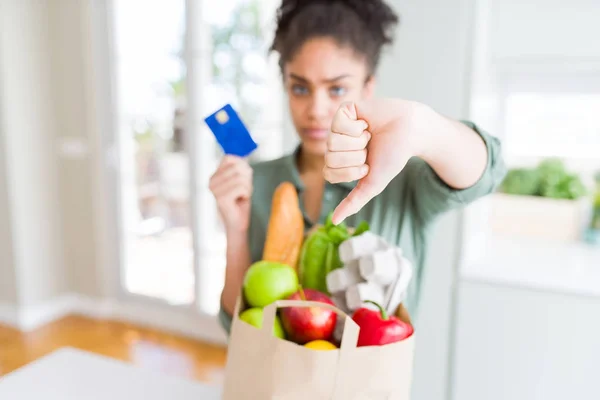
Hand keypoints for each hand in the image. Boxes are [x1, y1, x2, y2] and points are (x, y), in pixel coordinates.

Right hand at [209, 156, 252, 232]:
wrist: (239, 224)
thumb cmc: (241, 202)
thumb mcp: (241, 181)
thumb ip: (240, 167)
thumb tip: (243, 156)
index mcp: (214, 175)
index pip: (229, 158)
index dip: (242, 166)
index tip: (244, 179)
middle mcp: (211, 181)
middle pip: (237, 167)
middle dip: (247, 178)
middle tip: (244, 191)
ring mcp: (214, 190)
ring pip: (240, 177)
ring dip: (247, 187)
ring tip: (242, 196)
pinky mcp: (221, 198)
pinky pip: (241, 187)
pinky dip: (247, 194)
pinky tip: (241, 201)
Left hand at [324, 99, 433, 224]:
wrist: (411, 131)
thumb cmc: (393, 156)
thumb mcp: (371, 184)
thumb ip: (353, 202)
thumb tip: (334, 221)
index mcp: (340, 161)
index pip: (329, 173)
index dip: (351, 172)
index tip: (367, 165)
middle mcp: (336, 144)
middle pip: (330, 158)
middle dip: (355, 157)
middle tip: (369, 148)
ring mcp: (338, 127)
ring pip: (333, 142)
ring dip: (358, 141)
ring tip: (369, 135)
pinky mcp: (344, 110)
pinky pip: (339, 124)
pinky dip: (358, 127)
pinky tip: (367, 123)